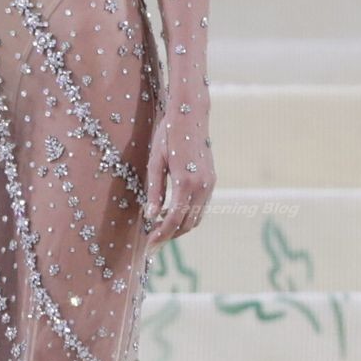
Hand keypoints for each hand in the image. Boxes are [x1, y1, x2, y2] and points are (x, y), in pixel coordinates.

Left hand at [142, 111, 214, 246]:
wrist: (190, 116)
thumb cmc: (168, 135)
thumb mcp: (155, 162)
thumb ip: (154, 191)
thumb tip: (150, 215)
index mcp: (186, 183)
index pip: (174, 219)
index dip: (161, 235)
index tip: (149, 244)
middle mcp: (202, 187)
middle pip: (187, 224)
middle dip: (170, 236)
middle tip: (152, 242)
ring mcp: (210, 184)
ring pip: (196, 218)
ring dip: (179, 228)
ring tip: (160, 229)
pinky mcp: (212, 180)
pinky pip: (201, 207)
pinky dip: (187, 216)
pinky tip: (171, 213)